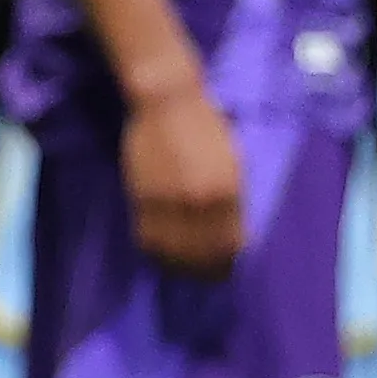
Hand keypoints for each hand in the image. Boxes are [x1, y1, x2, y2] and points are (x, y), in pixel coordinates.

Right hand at [120, 76, 245, 277]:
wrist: (168, 102)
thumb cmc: (207, 126)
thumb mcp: (233, 163)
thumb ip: (232, 200)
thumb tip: (230, 235)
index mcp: (228, 191)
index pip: (230, 245)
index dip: (228, 263)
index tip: (226, 269)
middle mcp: (200, 201)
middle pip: (203, 254)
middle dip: (205, 270)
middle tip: (205, 275)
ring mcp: (169, 201)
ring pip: (173, 252)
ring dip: (179, 267)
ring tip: (183, 270)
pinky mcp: (143, 198)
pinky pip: (149, 238)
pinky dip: (156, 252)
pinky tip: (161, 254)